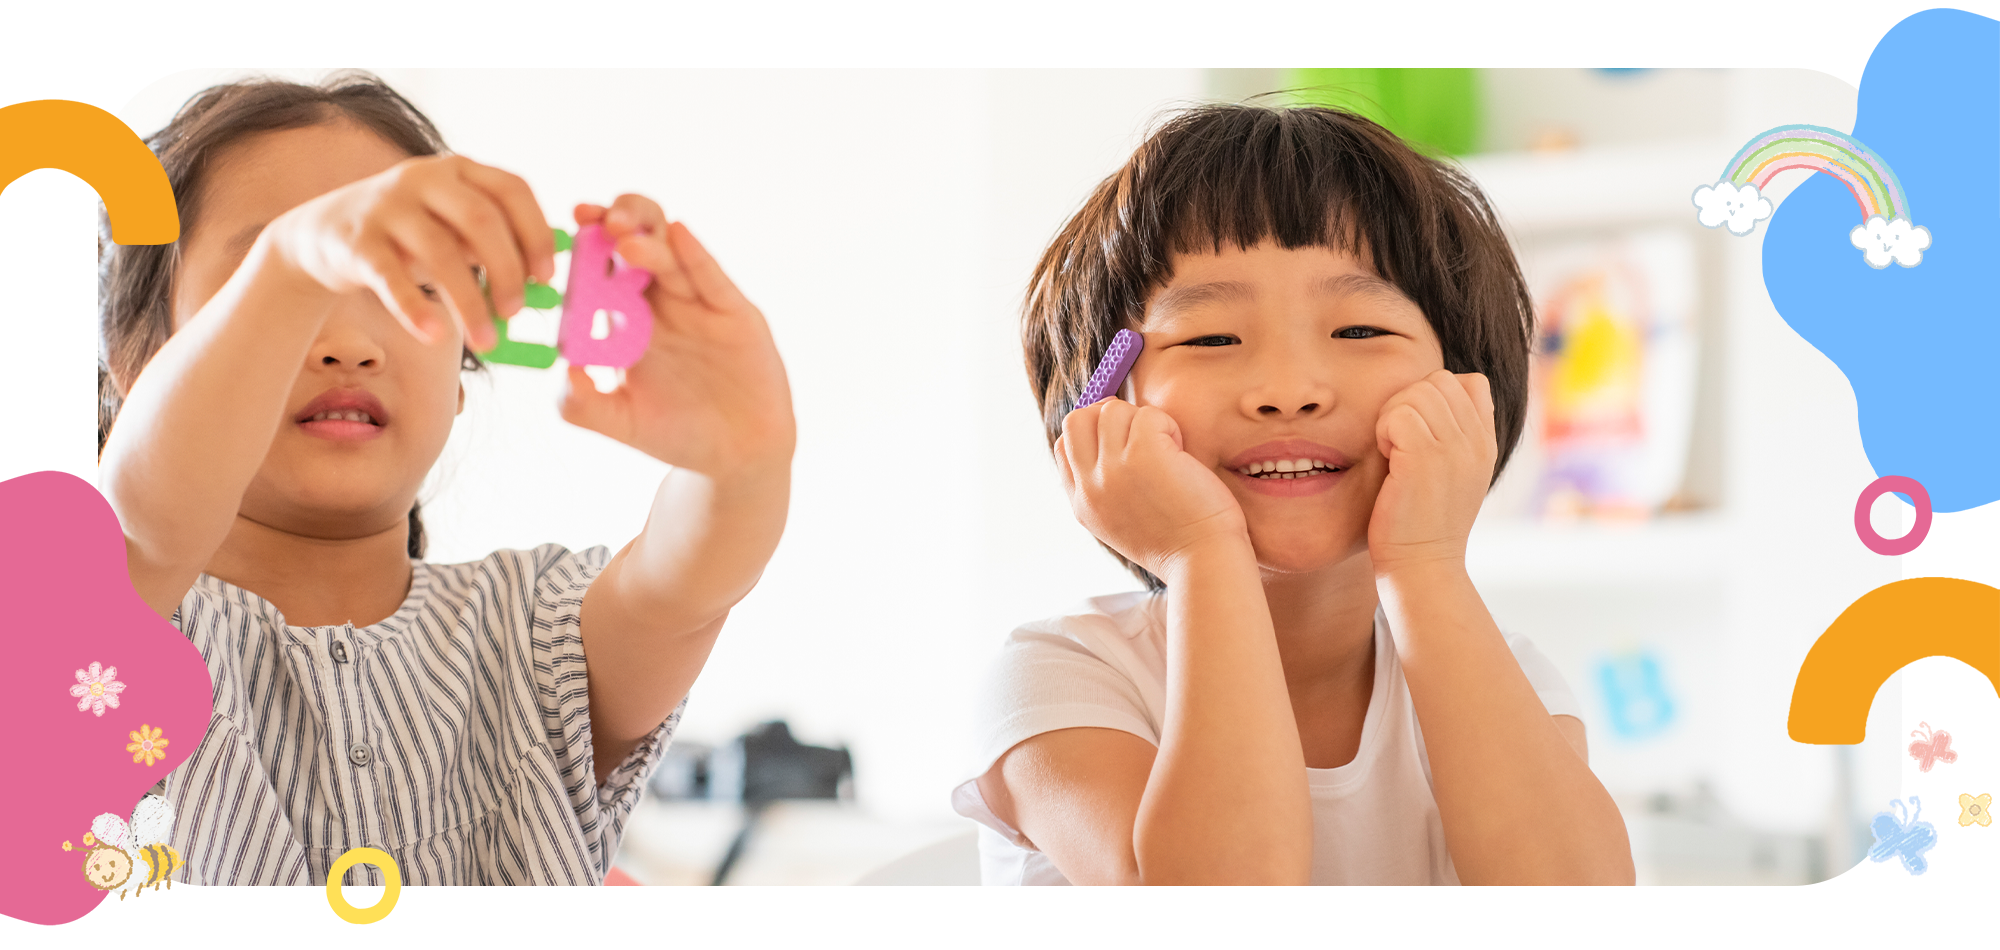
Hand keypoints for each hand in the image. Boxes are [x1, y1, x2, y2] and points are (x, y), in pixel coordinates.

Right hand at [260, 154, 555, 350]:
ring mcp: (387, 206)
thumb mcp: (451, 229)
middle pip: (481, 220)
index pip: (512, 188)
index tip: (546, 276)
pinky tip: (434, 335)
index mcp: (458, 170)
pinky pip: (391, 277)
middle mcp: (424, 178)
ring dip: (470, 302)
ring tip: (486, 340)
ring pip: (440, 252)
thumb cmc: (406, 236)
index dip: (536, 232)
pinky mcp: (356, 239)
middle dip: (507, 270)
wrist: (321, 235)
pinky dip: (415, 308)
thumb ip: (492, 247)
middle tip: (516, 312)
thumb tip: (539, 284)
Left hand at [557, 196, 795, 476]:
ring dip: (647, 237)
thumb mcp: (622, 421)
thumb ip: (583, 405)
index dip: (586, 246)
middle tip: (591, 219)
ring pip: (672, 253)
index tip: (565, 229)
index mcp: (630, 320)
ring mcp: (700, 305)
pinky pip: (712, 279)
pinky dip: (694, 255)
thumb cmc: (679, 434)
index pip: (604, 269)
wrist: (737, 457)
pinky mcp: (735, 315)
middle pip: (638, 242)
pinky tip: (678, 234)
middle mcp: (663, 303)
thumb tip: (562, 371)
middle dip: (615, 222)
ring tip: (622, 234)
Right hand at [1055, 398, 1249, 578]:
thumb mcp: (1121, 521)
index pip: (1064, 446)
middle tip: (1144, 437)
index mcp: (1082, 503)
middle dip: (1111, 418)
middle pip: (1077, 420)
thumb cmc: (1178, 541)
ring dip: (1143, 420)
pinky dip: (1168, 425)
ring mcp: (1112, 469)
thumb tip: (1109, 438)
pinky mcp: (1142, 454)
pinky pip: (1147, 415)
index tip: (1125, 443)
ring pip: (1111, 410)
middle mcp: (1090, 486)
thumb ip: (1105, 487)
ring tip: (1168, 448)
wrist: (1204, 562)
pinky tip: (1181, 452)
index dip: (1094, 433)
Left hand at [1367, 370, 1497, 574]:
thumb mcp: (1455, 476)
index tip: (1419, 430)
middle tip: (1398, 441)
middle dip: (1408, 402)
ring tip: (1392, 451)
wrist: (1421, 565)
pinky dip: (1384, 431)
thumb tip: (1430, 397)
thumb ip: (1454, 437)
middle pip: (1438, 381)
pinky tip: (1387, 459)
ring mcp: (1454, 450)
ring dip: (1393, 417)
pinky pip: (1399, 414)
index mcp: (1486, 444)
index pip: (1471, 382)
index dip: (1436, 394)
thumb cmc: (1423, 522)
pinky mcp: (1425, 459)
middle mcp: (1476, 443)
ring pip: (1417, 393)